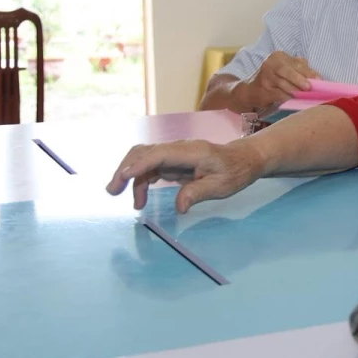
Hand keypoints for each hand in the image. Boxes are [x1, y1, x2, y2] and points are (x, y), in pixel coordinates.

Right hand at [107, 139, 264, 212]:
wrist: (244, 159)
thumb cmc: (235, 171)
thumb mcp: (221, 186)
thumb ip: (198, 193)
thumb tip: (179, 208)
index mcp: (191, 151)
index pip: (159, 154)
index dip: (140, 165)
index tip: (124, 176)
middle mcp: (178, 149)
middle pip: (144, 153)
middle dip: (125, 169)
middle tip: (112, 191)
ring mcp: (174, 155)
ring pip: (143, 161)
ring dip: (130, 178)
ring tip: (125, 200)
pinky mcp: (172, 162)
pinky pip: (150, 170)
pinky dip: (141, 183)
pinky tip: (140, 200)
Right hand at [231, 51, 317, 113]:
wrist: (254, 90)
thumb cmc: (277, 78)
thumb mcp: (289, 69)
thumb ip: (302, 70)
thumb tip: (318, 79)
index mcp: (279, 57)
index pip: (296, 63)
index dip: (308, 72)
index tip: (319, 80)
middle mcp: (270, 64)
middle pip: (286, 71)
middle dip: (299, 79)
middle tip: (309, 88)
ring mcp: (265, 78)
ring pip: (282, 84)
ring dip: (295, 91)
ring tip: (305, 96)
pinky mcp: (263, 90)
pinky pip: (278, 95)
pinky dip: (288, 98)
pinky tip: (295, 101)